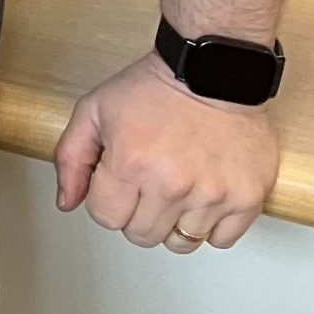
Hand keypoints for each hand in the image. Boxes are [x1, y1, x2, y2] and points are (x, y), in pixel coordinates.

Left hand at [53, 51, 280, 252]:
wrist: (214, 71)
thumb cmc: (155, 88)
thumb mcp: (94, 110)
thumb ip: (71, 158)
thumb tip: (67, 202)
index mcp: (131, 162)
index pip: (106, 218)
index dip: (107, 199)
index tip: (118, 180)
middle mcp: (172, 183)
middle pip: (142, 235)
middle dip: (136, 212)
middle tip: (147, 182)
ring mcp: (213, 194)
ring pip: (181, 243)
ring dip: (173, 221)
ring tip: (176, 187)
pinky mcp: (247, 198)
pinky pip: (221, 240)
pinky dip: (210, 225)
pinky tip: (203, 196)